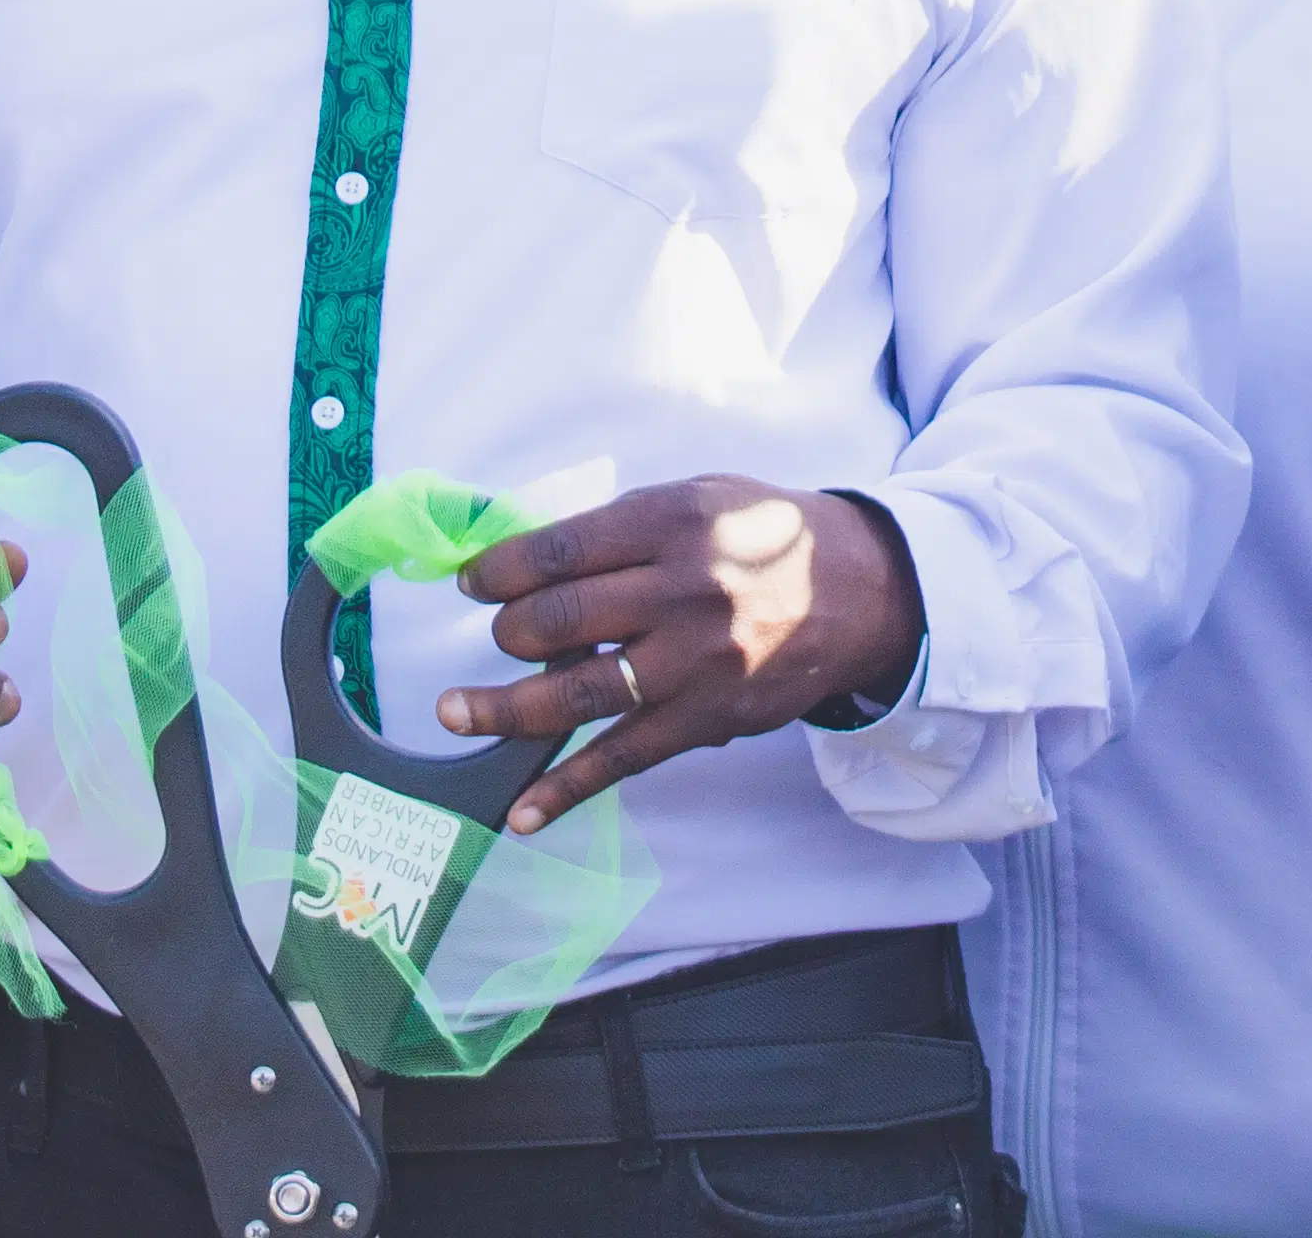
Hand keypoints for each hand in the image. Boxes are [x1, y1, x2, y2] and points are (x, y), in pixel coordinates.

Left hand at [436, 477, 920, 836]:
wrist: (859, 591)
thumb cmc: (763, 536)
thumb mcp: (699, 497)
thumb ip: (622, 528)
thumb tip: (529, 560)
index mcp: (670, 523)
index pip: (558, 551)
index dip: (499, 570)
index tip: (471, 582)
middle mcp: (680, 591)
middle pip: (557, 620)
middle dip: (507, 631)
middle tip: (498, 634)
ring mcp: (692, 662)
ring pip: (576, 693)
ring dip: (502, 708)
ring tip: (453, 712)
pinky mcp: (705, 720)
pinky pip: (622, 759)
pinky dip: (566, 790)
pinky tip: (521, 813)